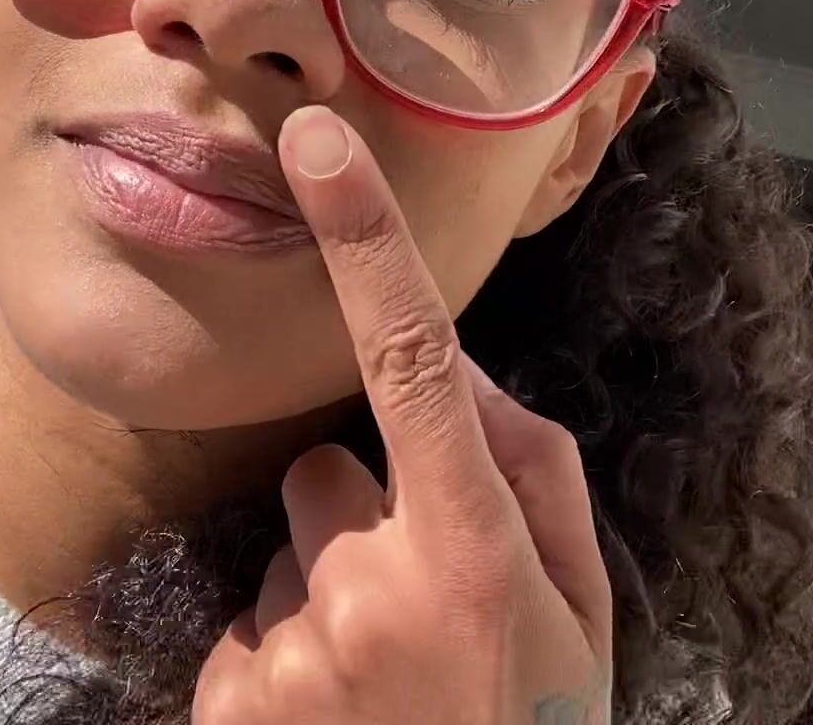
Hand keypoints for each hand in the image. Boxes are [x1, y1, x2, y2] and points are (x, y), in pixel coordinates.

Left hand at [192, 106, 612, 724]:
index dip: (368, 241)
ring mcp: (290, 649)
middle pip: (330, 470)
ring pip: (288, 548)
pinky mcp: (228, 696)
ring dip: (324, 593)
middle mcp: (372, 587)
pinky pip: (246, 622)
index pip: (416, 360)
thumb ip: (539, 478)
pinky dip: (281, 657)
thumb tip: (470, 379)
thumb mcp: (584, 617)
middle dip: (365, 517)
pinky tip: (335, 717)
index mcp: (473, 553)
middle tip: (422, 618)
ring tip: (382, 682)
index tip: (320, 143)